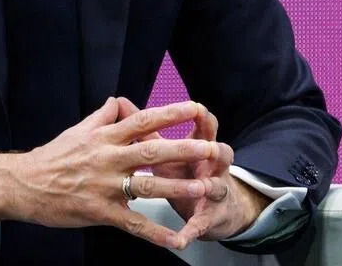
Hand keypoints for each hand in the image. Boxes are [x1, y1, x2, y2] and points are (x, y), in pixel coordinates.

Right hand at [0, 97, 224, 250]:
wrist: (23, 184)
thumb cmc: (52, 156)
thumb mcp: (77, 130)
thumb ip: (102, 117)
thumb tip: (120, 101)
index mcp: (104, 137)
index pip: (143, 119)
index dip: (171, 113)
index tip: (196, 107)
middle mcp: (108, 158)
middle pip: (152, 151)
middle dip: (185, 149)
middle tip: (213, 148)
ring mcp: (105, 187)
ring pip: (148, 186)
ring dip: (179, 188)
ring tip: (206, 189)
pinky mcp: (100, 212)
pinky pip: (133, 224)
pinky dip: (156, 233)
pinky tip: (177, 241)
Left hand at [117, 97, 269, 243]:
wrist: (212, 207)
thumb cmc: (184, 170)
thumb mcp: (166, 150)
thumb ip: (146, 128)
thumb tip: (121, 103)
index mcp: (200, 147)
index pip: (206, 128)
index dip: (203, 118)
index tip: (195, 108)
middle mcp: (211, 167)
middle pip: (220, 154)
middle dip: (214, 150)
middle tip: (209, 147)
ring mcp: (212, 193)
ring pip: (216, 187)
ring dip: (209, 186)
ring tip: (203, 186)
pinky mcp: (206, 218)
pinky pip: (199, 225)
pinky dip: (191, 231)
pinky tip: (180, 240)